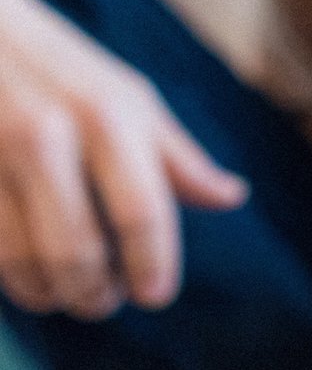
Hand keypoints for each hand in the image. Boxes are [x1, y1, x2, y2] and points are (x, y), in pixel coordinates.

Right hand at [0, 0, 245, 316]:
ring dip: (49, 294)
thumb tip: (232, 197)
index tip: (156, 295)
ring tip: (65, 294)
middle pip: (77, 251)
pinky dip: (8, 275)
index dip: (153, 264)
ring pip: (20, 261)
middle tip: (104, 302)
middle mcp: (47, 137)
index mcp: (107, 117)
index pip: (141, 211)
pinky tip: (24, 274)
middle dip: (95, 294)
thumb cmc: (62, 67)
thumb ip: (178, 156)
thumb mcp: (130, 96)